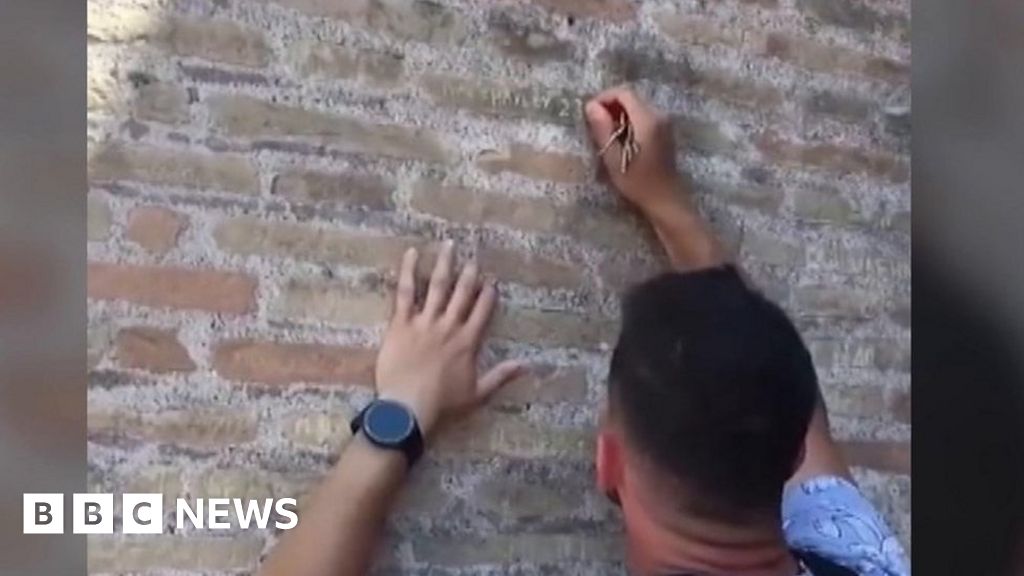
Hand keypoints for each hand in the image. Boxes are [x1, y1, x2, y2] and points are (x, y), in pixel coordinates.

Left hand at [374, 241, 523, 438]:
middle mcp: (449, 326)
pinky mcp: (401, 323)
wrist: (409, 406)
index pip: (482, 311)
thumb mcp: (478, 393)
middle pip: (462, 293)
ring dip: (444, 264)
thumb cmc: (443, 404)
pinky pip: (405, 292)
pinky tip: (412, 253)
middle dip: (469, 274)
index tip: (492, 282)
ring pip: (437, 286)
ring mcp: (425, 322)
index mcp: (468, 342)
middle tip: (473, 258)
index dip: (488, 295)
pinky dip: (409, 271)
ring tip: (449, 245)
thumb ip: (501, 376)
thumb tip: (527, 365)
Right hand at [584, 85, 684, 213]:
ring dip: (619, 113)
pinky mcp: (665, 130)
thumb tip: (590, 105)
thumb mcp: (614, 158)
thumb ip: (602, 129)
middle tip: (594, 123)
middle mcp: (659, 115)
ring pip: (637, 106)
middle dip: (611, 105)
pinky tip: (621, 138)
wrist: (665, 199)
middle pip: (631, 97)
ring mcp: (665, 122)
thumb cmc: (637, 183)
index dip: (604, 97)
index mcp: (648, 120)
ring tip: (605, 132)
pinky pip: (644, 115)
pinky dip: (630, 120)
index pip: (624, 93)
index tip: (590, 112)